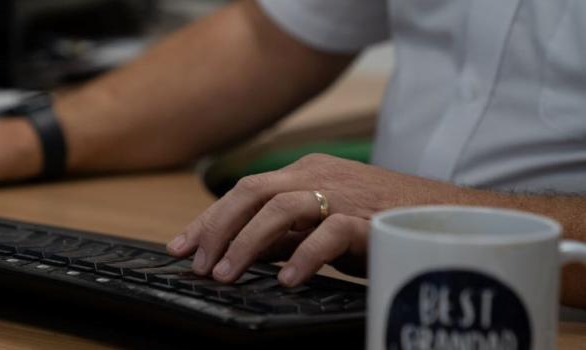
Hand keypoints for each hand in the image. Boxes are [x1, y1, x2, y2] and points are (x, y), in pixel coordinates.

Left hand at [165, 154, 478, 286]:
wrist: (451, 220)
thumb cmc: (384, 222)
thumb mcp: (322, 225)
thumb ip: (284, 233)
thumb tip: (240, 251)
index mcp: (305, 172)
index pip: (243, 191)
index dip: (208, 219)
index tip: (179, 247)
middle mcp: (319, 176)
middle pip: (251, 192)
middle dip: (216, 228)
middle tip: (198, 264)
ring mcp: (345, 195)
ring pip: (281, 208)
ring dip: (247, 242)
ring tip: (227, 274)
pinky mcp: (371, 219)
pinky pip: (330, 233)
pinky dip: (303, 257)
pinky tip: (285, 280)